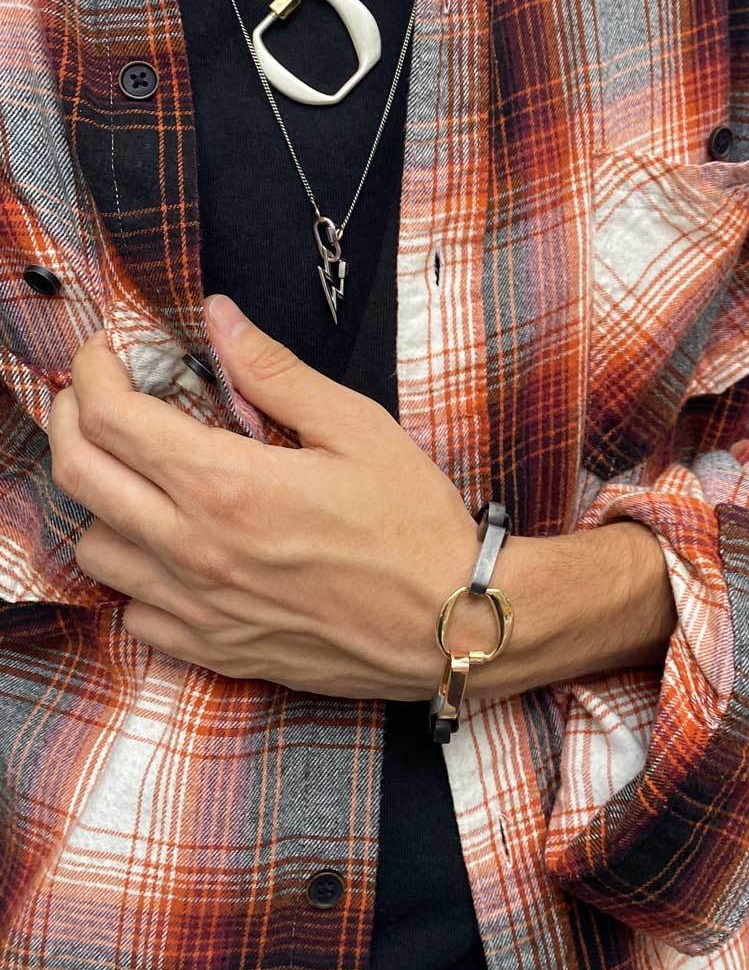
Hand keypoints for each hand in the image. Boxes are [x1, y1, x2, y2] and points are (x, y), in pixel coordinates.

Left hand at [49, 295, 479, 699]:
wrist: (454, 623)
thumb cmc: (414, 522)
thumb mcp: (356, 426)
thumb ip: (274, 371)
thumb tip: (218, 318)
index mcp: (228, 485)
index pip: (111, 418)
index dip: (94, 370)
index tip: (108, 350)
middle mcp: (194, 550)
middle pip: (78, 475)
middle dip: (73, 417)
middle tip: (102, 392)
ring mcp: (196, 608)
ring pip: (92, 549)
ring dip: (102, 499)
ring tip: (142, 473)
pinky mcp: (213, 651)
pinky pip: (131, 612)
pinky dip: (136, 573)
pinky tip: (175, 546)